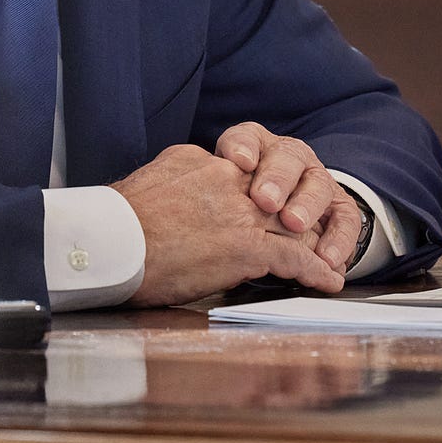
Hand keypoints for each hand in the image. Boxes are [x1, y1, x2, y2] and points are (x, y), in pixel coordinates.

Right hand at [113, 143, 346, 306]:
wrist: (111, 241)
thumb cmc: (119, 222)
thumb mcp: (153, 179)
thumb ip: (180, 178)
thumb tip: (187, 189)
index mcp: (203, 162)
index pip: (247, 176)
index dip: (266, 196)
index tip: (274, 209)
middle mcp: (228, 180)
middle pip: (277, 198)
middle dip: (299, 218)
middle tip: (314, 234)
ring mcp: (241, 213)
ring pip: (292, 226)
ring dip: (315, 245)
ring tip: (330, 259)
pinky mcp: (247, 247)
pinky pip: (294, 258)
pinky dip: (316, 270)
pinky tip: (328, 280)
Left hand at [214, 122, 365, 272]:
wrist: (276, 225)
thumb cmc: (234, 212)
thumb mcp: (218, 206)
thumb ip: (213, 200)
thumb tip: (199, 207)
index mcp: (254, 149)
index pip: (247, 139)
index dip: (243, 147)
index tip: (239, 161)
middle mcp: (288, 159)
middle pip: (286, 157)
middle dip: (276, 178)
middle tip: (266, 200)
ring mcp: (316, 180)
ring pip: (317, 183)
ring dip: (306, 204)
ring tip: (294, 224)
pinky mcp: (339, 207)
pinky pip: (344, 217)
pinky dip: (338, 238)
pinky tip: (327, 256)